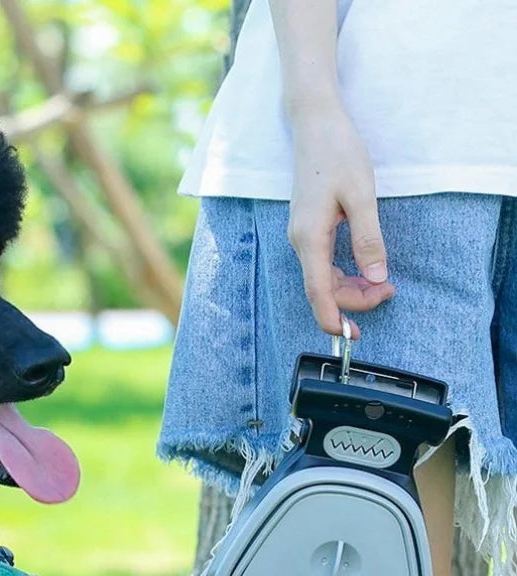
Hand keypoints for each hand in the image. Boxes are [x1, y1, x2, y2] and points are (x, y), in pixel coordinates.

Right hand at [287, 103, 395, 337]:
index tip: (349, 336)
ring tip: (383, 284)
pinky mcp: (308, 231)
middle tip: (390, 292)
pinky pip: (323, 265)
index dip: (333, 318)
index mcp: (310, 237)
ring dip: (351, 289)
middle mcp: (300, 242)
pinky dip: (344, 275)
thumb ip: (368, 238)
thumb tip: (376, 276)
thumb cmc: (337, 154)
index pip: (318, 291)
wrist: (314, 126)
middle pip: (323, 290)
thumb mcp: (361, 195)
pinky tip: (364, 271)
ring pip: (323, 280)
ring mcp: (302, 237)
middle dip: (354, 300)